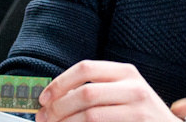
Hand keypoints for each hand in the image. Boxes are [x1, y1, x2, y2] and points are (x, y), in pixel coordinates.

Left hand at [35, 60, 179, 121]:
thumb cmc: (141, 112)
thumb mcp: (123, 92)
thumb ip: (96, 89)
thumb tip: (54, 96)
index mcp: (126, 72)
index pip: (85, 68)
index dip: (59, 82)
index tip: (43, 97)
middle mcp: (133, 87)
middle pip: (84, 93)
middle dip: (57, 107)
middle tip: (43, 118)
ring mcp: (138, 109)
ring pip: (89, 115)